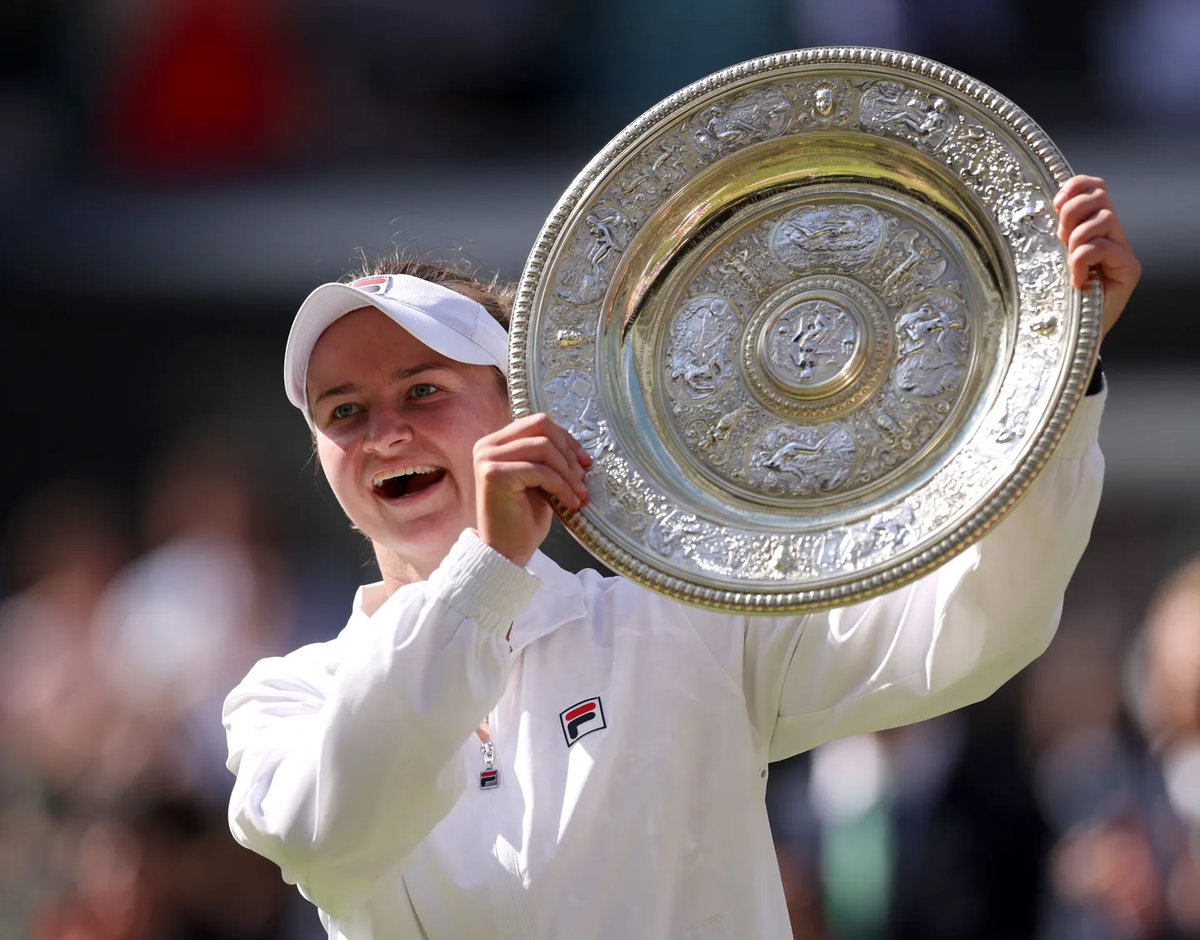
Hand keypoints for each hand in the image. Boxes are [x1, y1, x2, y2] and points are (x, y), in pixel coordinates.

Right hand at [473, 414, 591, 566]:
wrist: (505, 553)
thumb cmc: (523, 519)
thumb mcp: (540, 481)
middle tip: (583, 479)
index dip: (566, 439)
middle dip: (568, 453)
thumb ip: (549, 458)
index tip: (585, 461)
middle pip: (541, 427)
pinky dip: (561, 486)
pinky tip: (569, 503)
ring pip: (543, 447)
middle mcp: (487, 446)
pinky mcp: (494, 474)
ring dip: (568, 472)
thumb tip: (579, 450)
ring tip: (579, 494)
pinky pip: (540, 470)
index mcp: (497, 443)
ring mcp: (488, 458)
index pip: (538, 423)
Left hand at [1054, 175, 1140, 339]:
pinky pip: (1101, 247)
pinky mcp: (1129, 268)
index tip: (1055, 203)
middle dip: (1072, 211)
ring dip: (1077, 238)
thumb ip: (1057, 232)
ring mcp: (1123, 250)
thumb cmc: (1060, 297)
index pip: (1094, 187)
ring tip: (1070, 262)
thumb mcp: (1052, 257)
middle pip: (1100, 196)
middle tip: (1060, 238)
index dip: (1075, 186)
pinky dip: (1082, 260)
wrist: (1074, 333)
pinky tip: (1077, 280)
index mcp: (1093, 225)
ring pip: (1104, 218)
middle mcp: (1112, 233)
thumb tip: (1046, 206)